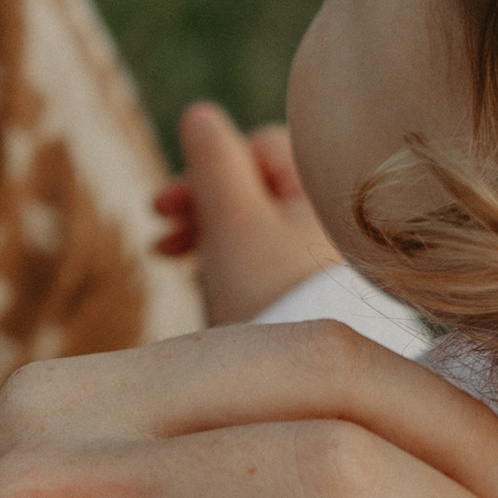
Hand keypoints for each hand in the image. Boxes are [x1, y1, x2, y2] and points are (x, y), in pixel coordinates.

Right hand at [155, 101, 344, 322]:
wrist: (310, 384)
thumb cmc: (270, 295)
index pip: (260, 147)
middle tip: (162, 240)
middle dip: (206, 206)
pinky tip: (212, 293)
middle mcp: (336, 217)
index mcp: (324, 188)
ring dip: (214, 237)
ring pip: (262, 225)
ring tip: (180, 268)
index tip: (161, 211)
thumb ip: (214, 163)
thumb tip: (201, 113)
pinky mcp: (319, 293)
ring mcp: (329, 256)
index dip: (206, 169)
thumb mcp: (231, 221)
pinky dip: (238, 265)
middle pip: (262, 186)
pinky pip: (272, 260)